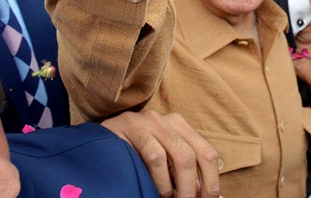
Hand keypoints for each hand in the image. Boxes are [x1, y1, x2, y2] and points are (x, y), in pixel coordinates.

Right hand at [102, 110, 220, 197]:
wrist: (99, 140)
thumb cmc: (134, 154)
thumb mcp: (163, 159)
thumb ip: (182, 172)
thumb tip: (208, 195)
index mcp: (181, 126)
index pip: (207, 152)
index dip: (212, 180)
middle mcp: (169, 120)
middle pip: (196, 155)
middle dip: (198, 187)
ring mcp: (151, 121)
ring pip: (181, 155)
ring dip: (181, 187)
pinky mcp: (132, 126)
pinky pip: (155, 155)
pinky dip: (160, 179)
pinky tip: (158, 192)